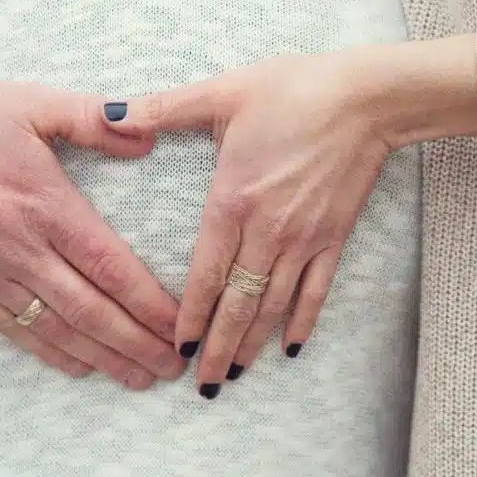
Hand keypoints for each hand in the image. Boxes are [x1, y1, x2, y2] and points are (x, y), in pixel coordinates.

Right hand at [0, 82, 186, 389]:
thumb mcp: (30, 103)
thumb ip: (92, 118)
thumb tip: (149, 134)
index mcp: (47, 204)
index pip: (110, 266)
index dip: (148, 303)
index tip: (178, 326)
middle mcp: (24, 249)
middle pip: (91, 310)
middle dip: (136, 343)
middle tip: (172, 369)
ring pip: (57, 329)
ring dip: (102, 357)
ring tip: (138, 378)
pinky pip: (14, 330)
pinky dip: (50, 352)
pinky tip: (79, 368)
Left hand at [117, 52, 395, 396]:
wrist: (366, 98)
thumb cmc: (293, 90)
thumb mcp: (221, 92)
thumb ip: (163, 109)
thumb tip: (111, 114)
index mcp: (233, 201)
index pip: (206, 274)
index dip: (191, 317)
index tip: (179, 350)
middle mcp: (268, 231)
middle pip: (238, 304)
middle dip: (219, 349)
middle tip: (203, 387)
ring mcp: (304, 239)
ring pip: (273, 305)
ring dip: (252, 344)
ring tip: (235, 376)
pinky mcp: (334, 237)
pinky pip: (315, 291)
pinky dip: (301, 322)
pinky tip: (289, 349)